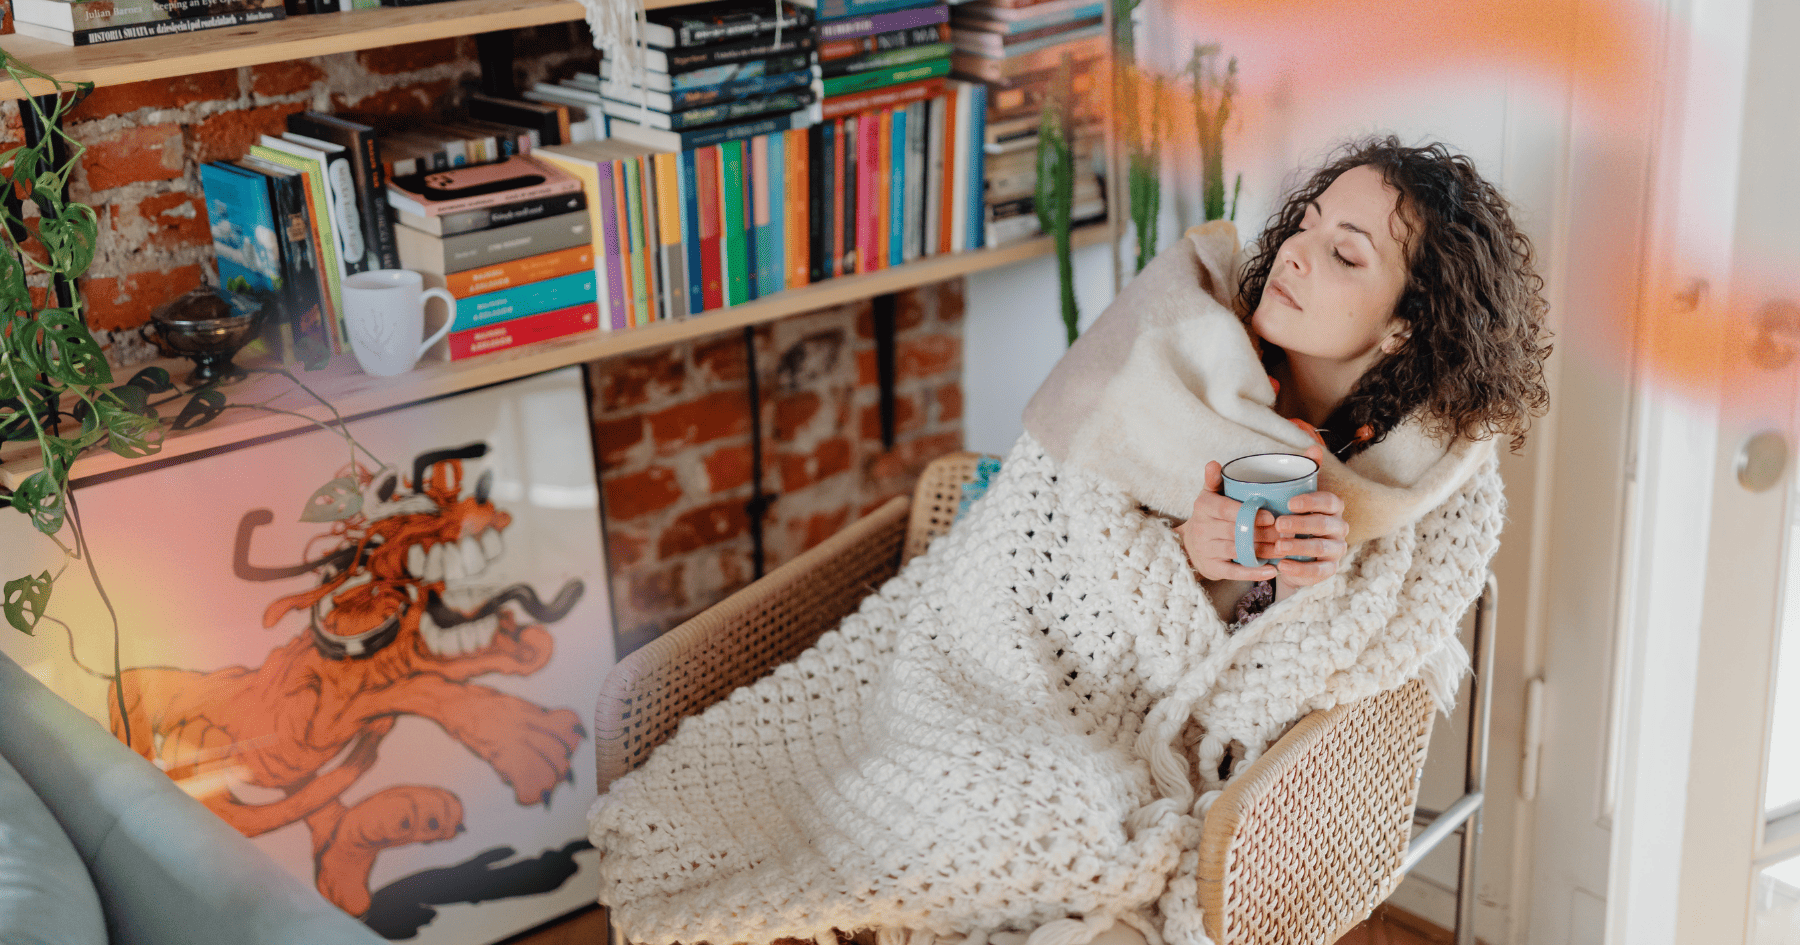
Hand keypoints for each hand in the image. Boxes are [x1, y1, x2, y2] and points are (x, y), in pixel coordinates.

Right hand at [1176, 461, 1280, 582]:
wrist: (1190, 545)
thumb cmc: (1209, 516)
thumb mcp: (1209, 495)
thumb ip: (1214, 479)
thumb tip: (1213, 463)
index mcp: (1204, 507)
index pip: (1227, 510)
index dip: (1249, 514)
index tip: (1272, 516)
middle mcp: (1202, 529)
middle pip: (1236, 532)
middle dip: (1263, 533)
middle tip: (1287, 533)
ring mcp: (1207, 550)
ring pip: (1238, 551)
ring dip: (1264, 551)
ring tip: (1285, 548)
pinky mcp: (1213, 569)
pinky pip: (1235, 572)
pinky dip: (1254, 572)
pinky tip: (1272, 569)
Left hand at [1272, 442, 1349, 588]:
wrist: (1286, 550)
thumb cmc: (1290, 517)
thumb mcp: (1290, 495)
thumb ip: (1301, 473)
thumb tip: (1313, 448)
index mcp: (1332, 507)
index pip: (1330, 501)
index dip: (1312, 501)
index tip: (1290, 503)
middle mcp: (1338, 527)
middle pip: (1326, 525)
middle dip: (1303, 525)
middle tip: (1279, 526)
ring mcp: (1335, 550)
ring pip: (1324, 549)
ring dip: (1301, 548)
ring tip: (1279, 547)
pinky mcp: (1328, 570)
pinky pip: (1320, 572)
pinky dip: (1302, 571)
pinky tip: (1283, 566)